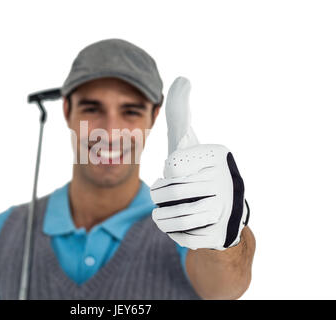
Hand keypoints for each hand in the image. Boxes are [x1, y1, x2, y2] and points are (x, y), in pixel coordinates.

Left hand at [150, 77, 248, 249]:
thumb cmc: (196, 171)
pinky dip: (176, 232)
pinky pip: (181, 236)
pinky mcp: (220, 235)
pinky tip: (186, 224)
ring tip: (172, 210)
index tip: (182, 172)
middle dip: (162, 195)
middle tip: (173, 194)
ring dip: (164, 215)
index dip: (169, 172)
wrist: (221, 211)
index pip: (173, 165)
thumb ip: (179, 111)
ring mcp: (227, 210)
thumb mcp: (186, 141)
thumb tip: (182, 79)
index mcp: (218, 155)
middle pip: (170, 192)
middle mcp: (229, 181)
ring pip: (173, 217)